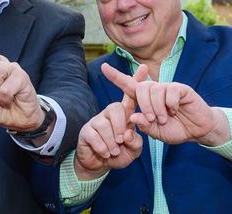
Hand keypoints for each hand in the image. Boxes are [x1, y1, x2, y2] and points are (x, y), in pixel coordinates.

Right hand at [73, 65, 146, 179]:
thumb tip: (128, 133)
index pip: (130, 96)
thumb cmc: (118, 154)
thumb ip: (136, 142)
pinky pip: (94, 135)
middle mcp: (109, 114)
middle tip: (122, 141)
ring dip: (112, 142)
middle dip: (121, 126)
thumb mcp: (133, 150)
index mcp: (124, 115)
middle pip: (116, 108)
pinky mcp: (86, 130)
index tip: (144, 67)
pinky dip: (102, 147)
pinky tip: (105, 153)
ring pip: (104, 124)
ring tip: (114, 151)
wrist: (98, 165)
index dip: (137, 82)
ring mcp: (96, 121)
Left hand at [102, 63, 229, 145]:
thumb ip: (145, 126)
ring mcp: (168, 88)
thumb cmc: (175, 129)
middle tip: (151, 119)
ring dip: (157, 107)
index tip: (103, 68)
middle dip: (143, 105)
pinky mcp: (181, 89)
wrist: (198, 131)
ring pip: (155, 90)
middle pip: (140, 88)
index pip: (128, 86)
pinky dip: (171, 104)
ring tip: (164, 118)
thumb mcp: (156, 132)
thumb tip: (134, 117)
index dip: (116, 77)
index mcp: (145, 99)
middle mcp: (155, 90)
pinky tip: (175, 110)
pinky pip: (171, 91)